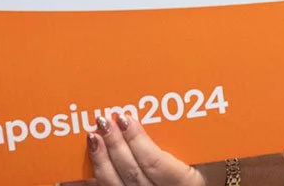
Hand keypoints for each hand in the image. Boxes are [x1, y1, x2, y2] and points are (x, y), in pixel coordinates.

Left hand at [87, 111, 205, 185]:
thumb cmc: (206, 172)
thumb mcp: (207, 157)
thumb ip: (190, 137)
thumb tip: (172, 106)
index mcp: (185, 184)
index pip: (156, 164)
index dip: (138, 141)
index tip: (126, 118)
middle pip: (132, 173)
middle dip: (115, 146)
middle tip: (104, 120)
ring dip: (101, 161)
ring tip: (92, 137)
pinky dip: (89, 181)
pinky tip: (77, 169)